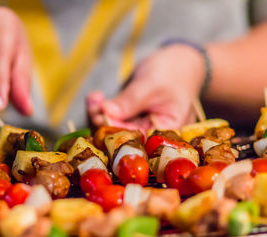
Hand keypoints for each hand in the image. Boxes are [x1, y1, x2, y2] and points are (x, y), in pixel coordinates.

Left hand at [87, 44, 204, 132]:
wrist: (178, 61)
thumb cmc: (172, 72)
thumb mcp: (151, 84)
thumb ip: (130, 101)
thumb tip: (105, 113)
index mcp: (166, 132)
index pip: (137, 139)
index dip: (116, 130)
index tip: (100, 116)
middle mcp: (151, 134)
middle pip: (122, 137)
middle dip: (103, 122)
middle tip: (94, 104)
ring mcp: (139, 126)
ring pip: (112, 128)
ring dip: (98, 114)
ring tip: (93, 98)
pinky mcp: (129, 118)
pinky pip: (111, 119)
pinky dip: (101, 108)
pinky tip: (95, 97)